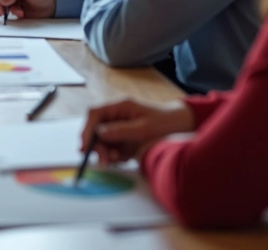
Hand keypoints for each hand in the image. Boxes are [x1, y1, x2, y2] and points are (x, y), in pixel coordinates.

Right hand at [0, 0, 54, 18]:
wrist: (51, 7)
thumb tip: (1, 0)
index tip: (1, 2)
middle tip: (4, 13)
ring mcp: (9, 1)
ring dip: (7, 11)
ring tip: (21, 13)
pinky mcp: (12, 10)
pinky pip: (4, 13)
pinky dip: (10, 16)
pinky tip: (21, 15)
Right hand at [81, 99, 195, 163]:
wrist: (182, 125)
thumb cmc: (165, 121)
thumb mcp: (144, 128)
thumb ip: (121, 131)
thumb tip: (98, 133)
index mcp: (119, 106)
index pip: (94, 114)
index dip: (87, 129)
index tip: (85, 146)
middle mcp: (116, 116)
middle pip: (96, 129)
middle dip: (97, 146)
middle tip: (104, 161)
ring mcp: (120, 127)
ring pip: (103, 141)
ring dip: (106, 153)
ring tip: (118, 160)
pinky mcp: (124, 138)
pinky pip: (113, 148)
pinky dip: (115, 156)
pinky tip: (126, 158)